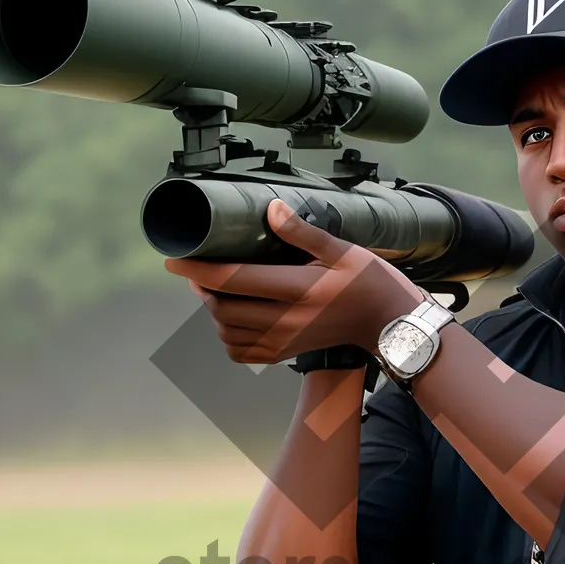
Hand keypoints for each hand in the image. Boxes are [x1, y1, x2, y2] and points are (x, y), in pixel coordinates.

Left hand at [165, 199, 426, 363]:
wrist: (389, 324)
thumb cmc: (369, 282)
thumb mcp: (341, 249)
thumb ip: (302, 232)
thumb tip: (270, 210)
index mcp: (298, 288)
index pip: (233, 279)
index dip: (197, 269)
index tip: (175, 259)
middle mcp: (287, 319)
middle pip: (223, 310)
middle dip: (202, 289)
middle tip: (197, 270)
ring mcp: (286, 340)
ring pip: (228, 333)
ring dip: (213, 312)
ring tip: (214, 291)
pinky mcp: (287, 353)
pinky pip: (242, 353)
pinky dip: (228, 337)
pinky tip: (233, 318)